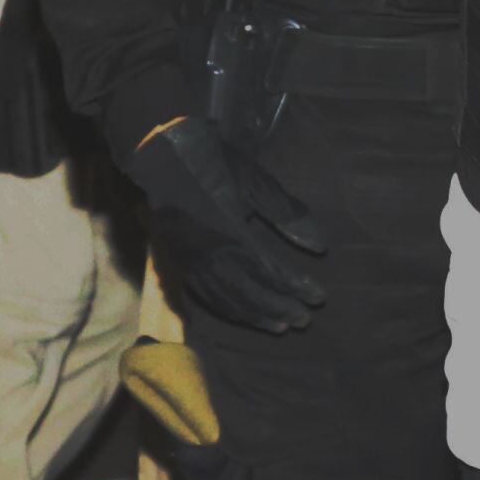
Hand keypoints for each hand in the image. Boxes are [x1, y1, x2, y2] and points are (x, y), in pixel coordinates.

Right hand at [136, 116, 328, 332]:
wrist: (160, 153)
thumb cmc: (213, 162)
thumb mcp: (256, 182)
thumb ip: (288, 215)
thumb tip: (319, 246)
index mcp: (232, 234)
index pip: (271, 272)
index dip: (297, 287)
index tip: (319, 298)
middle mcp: (210, 256)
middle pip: (251, 293)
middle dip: (280, 308)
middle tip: (306, 320)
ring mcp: (191, 262)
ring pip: (228, 300)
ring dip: (257, 316)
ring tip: (282, 326)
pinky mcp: (180, 263)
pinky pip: (206, 297)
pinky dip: (229, 310)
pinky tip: (245, 314)